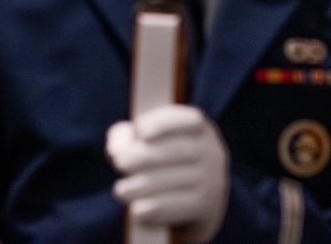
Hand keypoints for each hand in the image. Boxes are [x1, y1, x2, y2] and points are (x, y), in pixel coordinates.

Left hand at [106, 105, 229, 243]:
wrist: (197, 206)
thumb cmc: (166, 167)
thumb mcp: (151, 146)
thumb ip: (128, 139)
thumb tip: (117, 147)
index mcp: (201, 130)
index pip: (189, 120)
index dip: (164, 123)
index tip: (139, 130)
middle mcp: (212, 152)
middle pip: (177, 151)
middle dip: (144, 156)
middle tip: (119, 163)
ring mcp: (212, 180)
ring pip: (175, 180)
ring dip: (143, 186)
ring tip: (121, 190)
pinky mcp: (207, 207)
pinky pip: (179, 206)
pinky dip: (155, 209)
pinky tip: (136, 210)